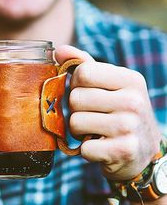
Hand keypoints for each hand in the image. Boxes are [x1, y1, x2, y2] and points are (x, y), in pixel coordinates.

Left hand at [56, 45, 160, 181]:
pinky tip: (100, 146)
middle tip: (89, 114)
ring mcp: (129, 127)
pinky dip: (87, 150)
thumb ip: (85, 64)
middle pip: (76, 98)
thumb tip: (59, 51)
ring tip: (93, 130)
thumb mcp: (110, 84)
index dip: (76, 83)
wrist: (144, 153)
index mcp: (131, 79)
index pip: (83, 72)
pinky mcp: (124, 151)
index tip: (85, 91)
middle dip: (75, 109)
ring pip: (75, 122)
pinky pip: (85, 148)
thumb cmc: (121, 112)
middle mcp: (133, 101)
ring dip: (78, 130)